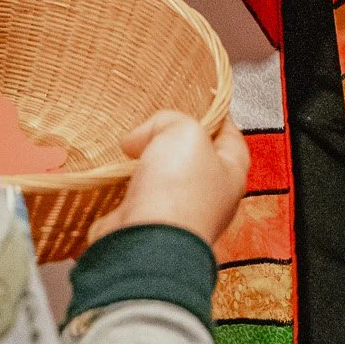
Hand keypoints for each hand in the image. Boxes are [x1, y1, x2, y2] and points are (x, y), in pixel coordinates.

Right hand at [88, 111, 248, 248]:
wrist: (145, 243)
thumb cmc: (177, 190)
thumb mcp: (183, 131)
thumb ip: (168, 121)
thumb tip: (138, 141)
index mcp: (230, 174)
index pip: (231, 137)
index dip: (217, 116)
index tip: (201, 100)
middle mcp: (208, 197)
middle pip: (192, 156)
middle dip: (172, 139)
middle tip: (154, 122)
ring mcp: (176, 213)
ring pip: (161, 176)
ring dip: (144, 162)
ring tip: (129, 145)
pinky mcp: (145, 224)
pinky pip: (135, 196)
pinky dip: (123, 183)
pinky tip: (113, 172)